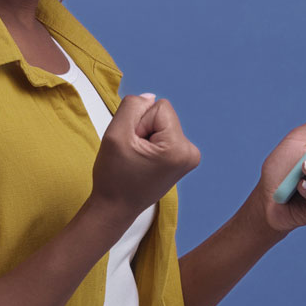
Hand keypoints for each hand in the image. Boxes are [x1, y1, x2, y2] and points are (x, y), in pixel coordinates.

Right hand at [90, 94, 200, 225]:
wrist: (115, 207)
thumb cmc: (114, 177)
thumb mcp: (115, 134)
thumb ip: (132, 106)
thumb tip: (150, 97)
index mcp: (180, 148)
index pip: (158, 106)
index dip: (138, 122)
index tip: (132, 147)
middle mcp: (191, 152)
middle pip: (162, 114)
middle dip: (142, 129)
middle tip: (133, 154)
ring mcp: (188, 157)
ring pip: (160, 124)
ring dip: (144, 136)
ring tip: (137, 159)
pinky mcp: (181, 159)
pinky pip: (162, 134)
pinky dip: (149, 143)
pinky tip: (143, 162)